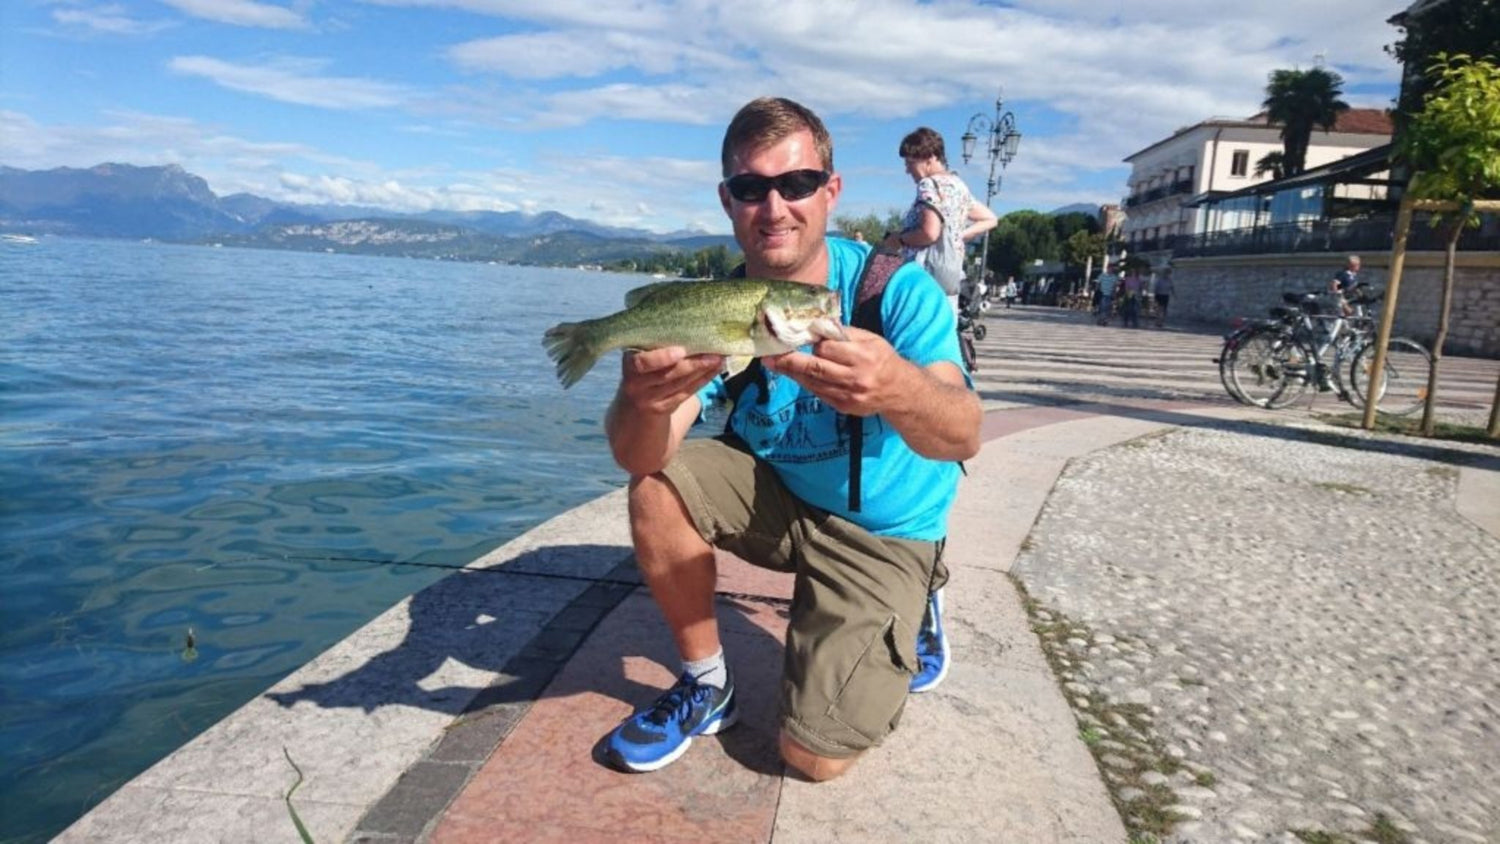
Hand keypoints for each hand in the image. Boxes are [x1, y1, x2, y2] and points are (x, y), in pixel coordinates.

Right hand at [618, 347, 722, 415]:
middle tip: (714, 352)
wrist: (635, 405)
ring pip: (680, 385)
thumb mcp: (641, 356)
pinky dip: (703, 380)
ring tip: (719, 358)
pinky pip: (686, 394)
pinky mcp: (663, 409)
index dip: (663, 358)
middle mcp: (636, 384)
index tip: (682, 350)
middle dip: (693, 363)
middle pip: (668, 375)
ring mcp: (649, 399)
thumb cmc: (643, 370)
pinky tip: (715, 369)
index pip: (644, 363)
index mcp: (630, 365)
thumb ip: (655, 344)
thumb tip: (686, 320)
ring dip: (702, 371)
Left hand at [762, 327, 899, 414]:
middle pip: (815, 368)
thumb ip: (845, 333)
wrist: (900, 392)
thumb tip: (818, 326)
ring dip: (791, 372)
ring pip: (812, 382)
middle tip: (769, 354)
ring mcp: (848, 395)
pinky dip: (805, 382)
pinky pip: (818, 393)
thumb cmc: (883, 359)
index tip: (798, 335)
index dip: (812, 341)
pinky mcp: (843, 407)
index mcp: (863, 357)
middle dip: (789, 360)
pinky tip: (794, 374)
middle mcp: (855, 378)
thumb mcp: (871, 340)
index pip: (828, 348)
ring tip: (773, 363)